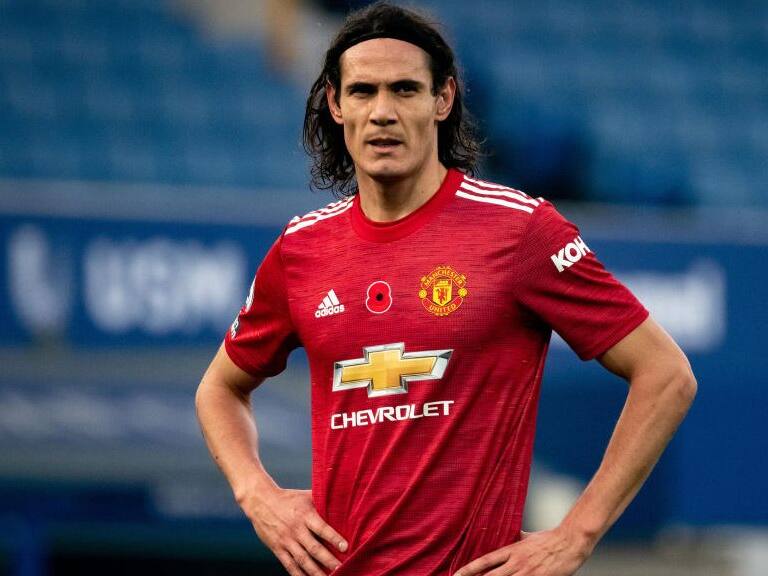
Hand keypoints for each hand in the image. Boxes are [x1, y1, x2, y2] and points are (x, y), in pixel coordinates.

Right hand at [238, 485, 347, 575]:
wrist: (261, 501)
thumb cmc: (288, 498)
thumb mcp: (305, 496)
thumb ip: (321, 501)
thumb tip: (341, 502)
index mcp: (305, 515)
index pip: (322, 528)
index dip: (334, 538)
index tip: (345, 547)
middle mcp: (296, 529)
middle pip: (314, 548)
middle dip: (328, 560)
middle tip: (341, 568)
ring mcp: (286, 540)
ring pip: (302, 560)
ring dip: (316, 571)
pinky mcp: (277, 548)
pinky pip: (289, 565)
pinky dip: (298, 575)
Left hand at [454, 527, 592, 575]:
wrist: (570, 541)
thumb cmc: (550, 538)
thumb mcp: (528, 536)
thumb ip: (516, 538)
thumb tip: (507, 534)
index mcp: (512, 550)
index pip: (486, 560)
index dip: (470, 569)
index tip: (456, 574)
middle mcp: (517, 562)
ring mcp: (528, 573)